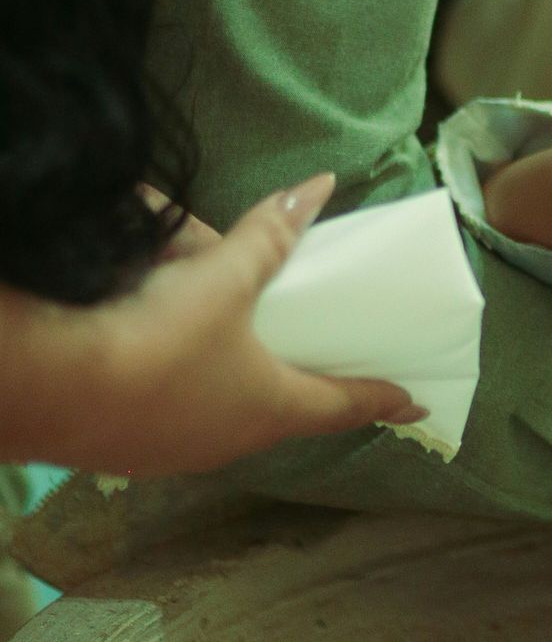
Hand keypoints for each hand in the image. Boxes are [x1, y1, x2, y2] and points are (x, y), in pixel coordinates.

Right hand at [38, 174, 418, 475]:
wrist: (46, 388)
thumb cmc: (156, 338)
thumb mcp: (221, 280)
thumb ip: (269, 236)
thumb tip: (317, 187)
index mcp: (273, 408)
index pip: (343, 404)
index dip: (382, 398)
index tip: (415, 402)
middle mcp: (231, 442)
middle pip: (282, 412)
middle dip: (300, 386)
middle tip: (321, 366)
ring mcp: (174, 453)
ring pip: (220, 415)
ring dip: (231, 386)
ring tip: (235, 355)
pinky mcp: (123, 449)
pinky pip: (165, 413)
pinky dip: (174, 385)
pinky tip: (157, 360)